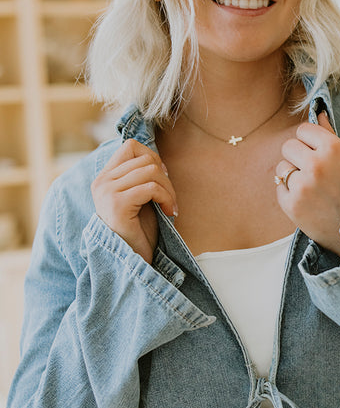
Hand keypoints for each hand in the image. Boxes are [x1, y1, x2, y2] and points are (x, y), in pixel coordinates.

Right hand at [91, 139, 177, 263]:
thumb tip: (157, 159)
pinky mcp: (118, 205)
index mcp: (104, 178)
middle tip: (170, 199)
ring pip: (151, 170)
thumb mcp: (139, 198)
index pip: (130, 146)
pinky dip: (167, 198)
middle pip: (146, 158)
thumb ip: (141, 177)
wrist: (131, 261)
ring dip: (169, 189)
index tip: (161, 179)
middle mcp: (102, 182)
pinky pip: (152, 188)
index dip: (151, 157)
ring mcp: (107, 192)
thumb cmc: (139, 231)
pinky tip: (169, 212)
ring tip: (169, 207)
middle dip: (166, 178)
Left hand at [275, 111, 339, 256]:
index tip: (317, 153)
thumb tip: (318, 112)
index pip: (303, 130)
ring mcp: (303, 186)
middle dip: (298, 157)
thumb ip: (329, 135)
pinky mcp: (292, 205)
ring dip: (292, 175)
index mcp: (333, 148)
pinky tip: (306, 200)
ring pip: (282, 167)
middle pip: (288, 146)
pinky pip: (279, 187)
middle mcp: (317, 164)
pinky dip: (289, 193)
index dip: (309, 141)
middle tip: (313, 172)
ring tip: (311, 188)